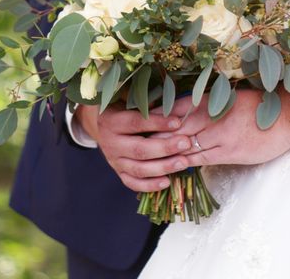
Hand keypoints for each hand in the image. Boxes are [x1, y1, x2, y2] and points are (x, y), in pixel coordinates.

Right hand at [74, 104, 192, 191]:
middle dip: (164, 147)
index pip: (136, 123)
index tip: (178, 122)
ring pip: (138, 169)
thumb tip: (173, 107)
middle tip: (186, 143)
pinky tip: (167, 182)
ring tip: (183, 163)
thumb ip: (147, 106)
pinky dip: (149, 185)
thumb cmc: (124, 110)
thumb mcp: (130, 103)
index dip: (157, 123)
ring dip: (162, 167)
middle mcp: (111, 143)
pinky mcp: (119, 173)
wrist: (103, 126)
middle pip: (139, 149)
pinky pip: (133, 183)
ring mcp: (114, 161)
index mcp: (112, 122)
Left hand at [154, 90, 289, 167]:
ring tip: (145, 155)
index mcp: (212, 100)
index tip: (142, 118)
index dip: (159, 114)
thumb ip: (209, 102)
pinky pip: (200, 158)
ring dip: (165, 151)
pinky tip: (170, 166)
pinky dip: (183, 162)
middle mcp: (212, 117)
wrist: (288, 118)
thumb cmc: (261, 106)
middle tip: (135, 139)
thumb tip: (186, 106)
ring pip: (184, 144)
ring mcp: (219, 136)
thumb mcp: (231, 97)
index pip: (178, 107)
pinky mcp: (228, 153)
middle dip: (156, 133)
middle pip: (176, 127)